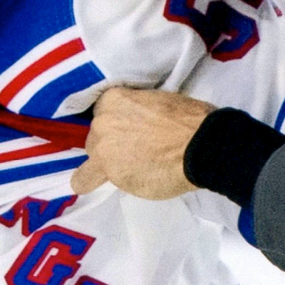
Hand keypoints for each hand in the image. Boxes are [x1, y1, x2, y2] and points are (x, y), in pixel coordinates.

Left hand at [72, 88, 214, 199]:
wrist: (201, 146)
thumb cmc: (190, 121)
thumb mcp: (158, 103)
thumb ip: (137, 114)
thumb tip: (137, 127)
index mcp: (114, 98)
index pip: (103, 114)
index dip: (117, 126)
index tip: (129, 133)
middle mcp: (102, 120)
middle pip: (96, 136)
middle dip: (112, 144)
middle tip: (137, 152)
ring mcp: (102, 146)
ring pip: (93, 158)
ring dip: (107, 164)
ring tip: (133, 170)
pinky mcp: (107, 171)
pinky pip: (83, 180)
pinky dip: (89, 183)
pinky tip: (98, 185)